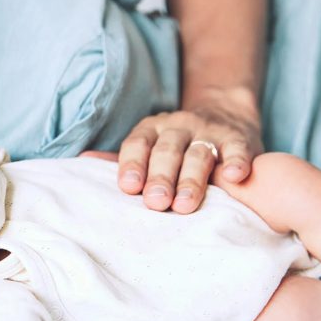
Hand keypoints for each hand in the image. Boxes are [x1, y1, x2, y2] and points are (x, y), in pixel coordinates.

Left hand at [115, 96, 262, 213]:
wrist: (226, 114)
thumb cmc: (177, 144)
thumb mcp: (149, 145)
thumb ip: (123, 158)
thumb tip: (82, 161)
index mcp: (151, 130)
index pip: (137, 144)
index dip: (132, 164)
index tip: (128, 188)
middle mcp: (177, 127)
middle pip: (166, 152)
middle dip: (160, 178)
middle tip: (156, 203)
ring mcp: (208, 131)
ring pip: (199, 154)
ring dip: (191, 180)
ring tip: (185, 205)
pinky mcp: (238, 138)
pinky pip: (237, 148)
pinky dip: (236, 161)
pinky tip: (234, 177)